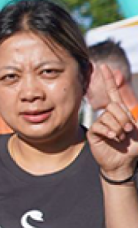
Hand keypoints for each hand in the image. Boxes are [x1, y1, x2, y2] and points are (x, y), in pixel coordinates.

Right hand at [88, 64, 137, 181]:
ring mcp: (101, 123)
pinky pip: (100, 126)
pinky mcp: (94, 132)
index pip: (113, 92)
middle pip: (113, 106)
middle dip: (124, 118)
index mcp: (121, 111)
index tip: (103, 66)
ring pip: (107, 116)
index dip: (108, 79)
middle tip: (129, 130)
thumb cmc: (135, 145)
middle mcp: (109, 115)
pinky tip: (113, 139)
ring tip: (121, 137)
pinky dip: (110, 132)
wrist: (125, 161)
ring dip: (118, 128)